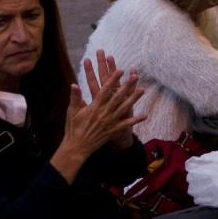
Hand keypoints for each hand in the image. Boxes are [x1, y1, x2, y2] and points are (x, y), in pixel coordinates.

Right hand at [54, 55, 144, 180]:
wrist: (77, 147)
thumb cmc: (73, 128)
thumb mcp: (72, 111)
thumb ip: (75, 97)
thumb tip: (73, 84)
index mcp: (94, 107)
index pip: (105, 90)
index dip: (113, 80)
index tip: (120, 70)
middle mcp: (104, 113)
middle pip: (118, 97)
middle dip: (127, 86)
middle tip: (135, 77)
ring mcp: (110, 122)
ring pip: (124, 108)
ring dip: (134, 99)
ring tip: (142, 90)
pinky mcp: (113, 130)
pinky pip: (126, 124)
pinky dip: (135, 120)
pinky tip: (145, 115)